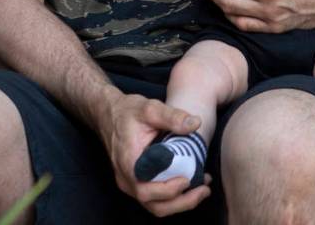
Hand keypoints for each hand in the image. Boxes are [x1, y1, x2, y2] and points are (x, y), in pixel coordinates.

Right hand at [97, 89, 210, 216]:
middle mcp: (127, 179)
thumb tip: (196, 123)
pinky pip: (155, 198)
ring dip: (180, 202)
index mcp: (128, 163)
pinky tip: (191, 183)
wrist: (110, 114)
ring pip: (155, 205)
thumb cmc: (128, 112)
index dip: (168, 191)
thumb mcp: (150, 108)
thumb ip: (172, 116)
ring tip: (203, 189)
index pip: (146, 189)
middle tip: (204, 190)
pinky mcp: (137, 182)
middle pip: (153, 205)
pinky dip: (174, 197)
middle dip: (181, 202)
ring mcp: (131, 183)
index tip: (188, 179)